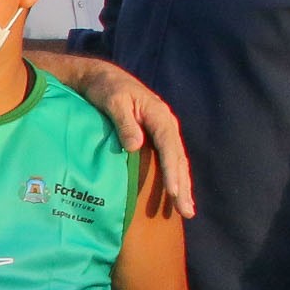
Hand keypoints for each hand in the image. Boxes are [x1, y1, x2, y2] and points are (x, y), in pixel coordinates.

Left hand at [65, 57, 194, 218]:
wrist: (103, 78)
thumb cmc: (106, 89)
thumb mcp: (112, 102)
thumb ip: (124, 123)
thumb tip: (135, 146)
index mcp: (158, 114)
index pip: (168, 146)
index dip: (170, 170)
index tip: (172, 191)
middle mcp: (166, 124)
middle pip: (178, 158)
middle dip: (183, 186)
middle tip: (186, 211)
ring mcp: (163, 131)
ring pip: (177, 162)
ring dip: (183, 186)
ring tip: (186, 210)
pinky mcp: (155, 138)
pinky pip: (169, 160)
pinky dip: (174, 178)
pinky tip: (176, 195)